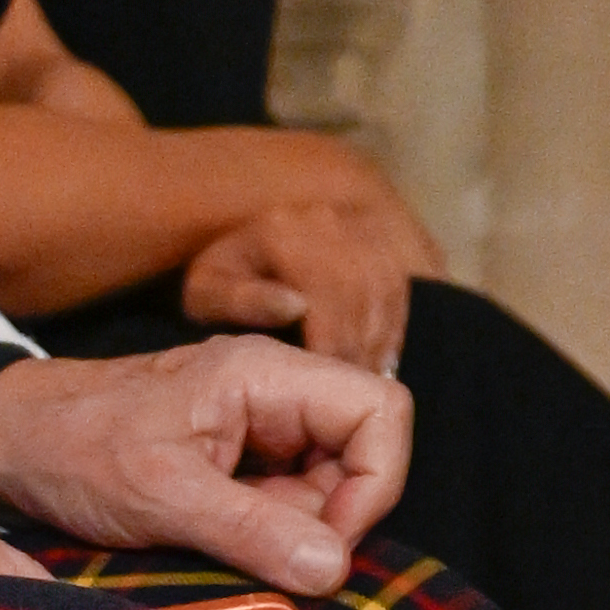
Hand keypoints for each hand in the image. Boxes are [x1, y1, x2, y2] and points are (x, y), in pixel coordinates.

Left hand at [0, 338, 415, 591]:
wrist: (4, 441)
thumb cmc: (70, 444)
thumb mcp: (160, 494)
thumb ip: (251, 529)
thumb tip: (334, 568)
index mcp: (268, 375)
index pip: (381, 410)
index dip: (375, 481)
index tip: (328, 543)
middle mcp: (275, 393)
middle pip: (360, 453)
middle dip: (328, 518)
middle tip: (267, 555)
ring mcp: (259, 428)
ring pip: (325, 487)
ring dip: (290, 533)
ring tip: (223, 546)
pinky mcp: (238, 463)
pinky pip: (284, 504)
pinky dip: (263, 537)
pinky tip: (214, 545)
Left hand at [179, 153, 431, 368]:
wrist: (246, 233)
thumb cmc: (223, 277)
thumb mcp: (207, 293)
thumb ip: (240, 300)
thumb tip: (296, 306)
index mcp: (283, 230)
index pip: (325, 294)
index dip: (333, 344)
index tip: (334, 386)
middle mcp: (329, 217)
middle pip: (362, 290)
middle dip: (362, 346)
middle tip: (358, 391)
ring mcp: (360, 219)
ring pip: (389, 285)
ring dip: (384, 336)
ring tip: (372, 377)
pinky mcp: (385, 229)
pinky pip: (403, 279)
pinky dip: (397, 321)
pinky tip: (386, 355)